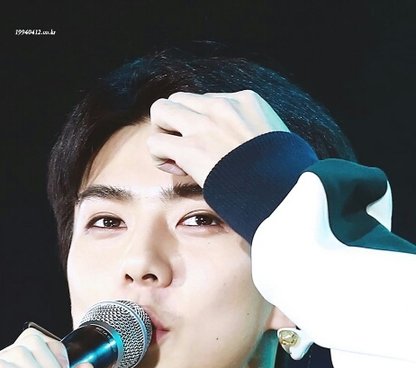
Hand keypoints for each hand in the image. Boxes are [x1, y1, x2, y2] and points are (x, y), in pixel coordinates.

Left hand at [148, 90, 289, 185]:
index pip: (208, 101)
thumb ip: (262, 135)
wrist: (284, 191)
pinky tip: (175, 168)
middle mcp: (222, 106)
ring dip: (163, 133)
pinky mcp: (191, 149)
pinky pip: (155, 142)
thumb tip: (260, 148)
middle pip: (181, 99)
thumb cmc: (288, 175)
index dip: (203, 124)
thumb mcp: (282, 140)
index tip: (212, 148)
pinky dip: (159, 156)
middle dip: (178, 123)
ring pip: (161, 110)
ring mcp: (204, 126)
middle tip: (186, 148)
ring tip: (174, 155)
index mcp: (246, 100)